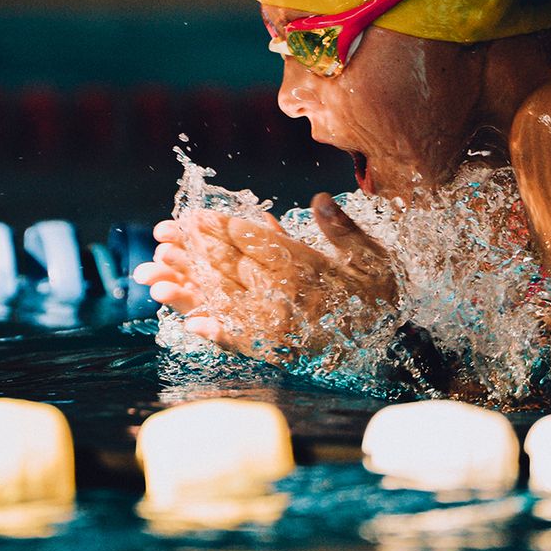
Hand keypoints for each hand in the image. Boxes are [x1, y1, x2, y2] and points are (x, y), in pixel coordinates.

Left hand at [132, 192, 397, 363]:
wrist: (396, 349)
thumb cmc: (382, 296)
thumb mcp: (371, 256)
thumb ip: (342, 230)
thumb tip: (319, 199)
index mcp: (309, 268)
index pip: (256, 243)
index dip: (222, 228)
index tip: (192, 217)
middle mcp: (290, 296)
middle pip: (232, 269)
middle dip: (192, 251)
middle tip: (159, 236)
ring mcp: (283, 326)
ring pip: (227, 303)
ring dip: (189, 290)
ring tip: (154, 279)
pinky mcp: (281, 351)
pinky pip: (243, 343)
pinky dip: (218, 335)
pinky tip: (191, 328)